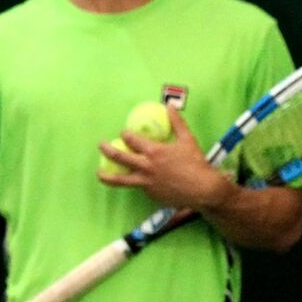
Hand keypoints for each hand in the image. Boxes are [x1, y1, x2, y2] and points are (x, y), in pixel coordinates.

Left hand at [97, 106, 230, 210]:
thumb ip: (177, 122)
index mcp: (154, 151)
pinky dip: (137, 182)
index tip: (124, 133)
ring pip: (121, 180)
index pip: (132, 140)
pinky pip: (139, 187)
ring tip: (99, 174)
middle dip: (108, 150)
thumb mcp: (188, 140)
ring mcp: (146, 183)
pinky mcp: (150, 194)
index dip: (126, 134)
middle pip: (120, 157)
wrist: (202, 189)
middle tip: (101, 146)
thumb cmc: (196, 163)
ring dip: (107, 176)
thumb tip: (170, 106)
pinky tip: (138, 180)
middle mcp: (146, 167)